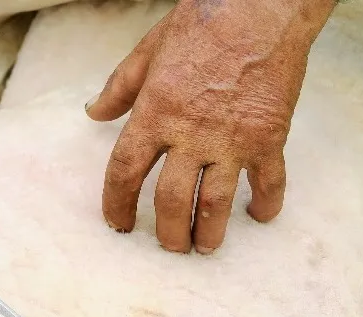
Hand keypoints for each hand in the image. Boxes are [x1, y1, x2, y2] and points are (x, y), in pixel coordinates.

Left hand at [85, 0, 334, 253]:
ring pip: (214, 204)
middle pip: (170, 201)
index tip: (117, 223)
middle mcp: (190, 133)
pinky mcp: (268, 138)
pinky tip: (259, 216)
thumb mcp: (149, 51)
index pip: (125, 172)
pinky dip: (265, 204)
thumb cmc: (204, 22)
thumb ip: (120, 88)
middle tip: (170, 245)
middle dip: (167, 232)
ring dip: (208, 232)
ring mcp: (231, 140)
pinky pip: (268, 183)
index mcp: (155, 113)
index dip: (117, 204)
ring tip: (204, 246)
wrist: (261, 7)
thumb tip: (94, 112)